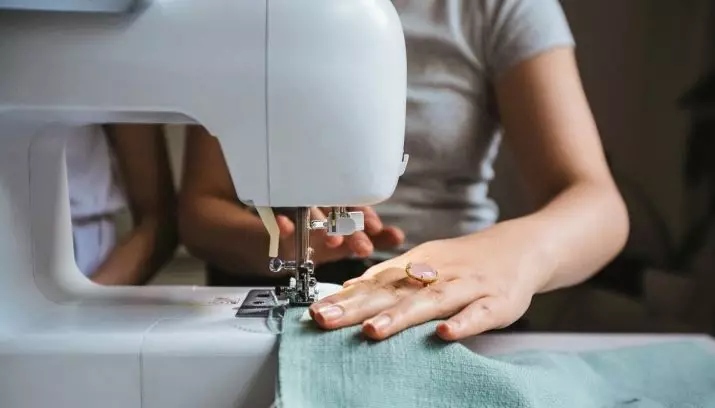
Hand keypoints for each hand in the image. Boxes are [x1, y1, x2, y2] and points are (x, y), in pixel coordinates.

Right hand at [275, 207, 403, 265]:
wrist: (290, 247)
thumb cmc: (323, 239)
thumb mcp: (350, 242)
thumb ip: (375, 240)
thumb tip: (399, 237)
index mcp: (340, 205)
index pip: (356, 205)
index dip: (366, 216)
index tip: (375, 228)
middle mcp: (322, 202)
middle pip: (335, 208)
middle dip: (349, 226)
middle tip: (360, 245)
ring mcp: (300, 207)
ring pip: (311, 209)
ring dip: (321, 222)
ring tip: (333, 240)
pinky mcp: (278, 215)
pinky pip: (279, 214)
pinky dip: (283, 220)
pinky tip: (286, 226)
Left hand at [309, 227, 550, 340]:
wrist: (521, 246)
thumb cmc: (466, 260)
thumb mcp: (426, 261)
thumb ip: (390, 277)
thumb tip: (348, 289)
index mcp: (417, 265)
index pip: (375, 283)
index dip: (344, 298)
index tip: (314, 312)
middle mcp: (438, 273)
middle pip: (394, 291)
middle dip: (357, 306)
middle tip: (324, 319)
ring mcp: (468, 286)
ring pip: (432, 300)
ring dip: (401, 315)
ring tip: (372, 330)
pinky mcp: (496, 302)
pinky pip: (479, 314)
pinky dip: (463, 323)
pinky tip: (444, 334)